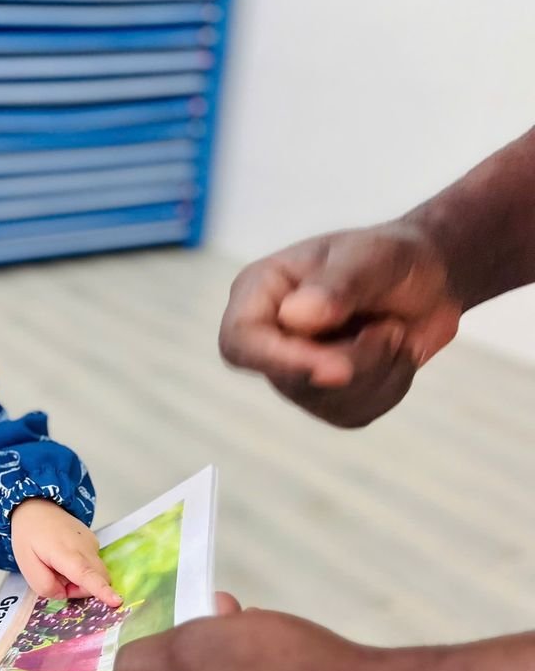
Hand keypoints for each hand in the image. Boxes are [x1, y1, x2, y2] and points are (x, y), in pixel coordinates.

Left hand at [9, 499, 120, 605]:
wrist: (36, 506)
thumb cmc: (29, 535)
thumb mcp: (26, 565)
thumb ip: (44, 585)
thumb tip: (64, 593)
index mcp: (66, 555)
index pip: (88, 576)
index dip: (102, 591)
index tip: (117, 601)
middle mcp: (85, 548)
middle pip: (96, 580)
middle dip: (78, 589)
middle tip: (54, 576)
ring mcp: (92, 543)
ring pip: (95, 573)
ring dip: (78, 578)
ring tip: (57, 563)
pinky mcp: (94, 541)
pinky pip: (93, 565)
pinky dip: (81, 568)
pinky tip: (64, 556)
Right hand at [218, 221, 461, 426]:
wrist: (430, 278)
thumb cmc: (393, 256)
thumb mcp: (374, 256)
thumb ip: (337, 284)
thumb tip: (295, 318)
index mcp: (259, 291)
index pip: (240, 341)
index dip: (277, 361)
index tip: (336, 368)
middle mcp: (268, 335)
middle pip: (289, 380)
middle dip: (353, 362)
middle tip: (395, 330)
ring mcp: (293, 370)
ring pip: (325, 402)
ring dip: (378, 372)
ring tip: (396, 331)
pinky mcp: (326, 397)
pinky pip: (352, 414)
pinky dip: (390, 388)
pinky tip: (398, 354)